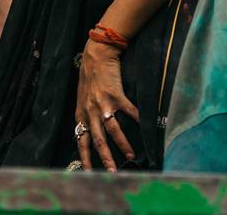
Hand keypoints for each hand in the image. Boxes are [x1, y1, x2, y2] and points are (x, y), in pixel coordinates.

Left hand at [75, 40, 137, 170]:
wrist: (96, 55)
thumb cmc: (90, 77)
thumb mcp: (83, 99)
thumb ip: (87, 115)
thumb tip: (92, 131)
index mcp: (81, 114)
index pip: (81, 141)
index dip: (85, 158)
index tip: (88, 172)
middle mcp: (90, 112)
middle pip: (97, 140)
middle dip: (105, 158)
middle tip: (112, 172)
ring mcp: (103, 103)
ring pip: (112, 130)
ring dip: (122, 144)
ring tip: (131, 155)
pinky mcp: (115, 94)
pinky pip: (128, 111)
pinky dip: (137, 119)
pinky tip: (144, 126)